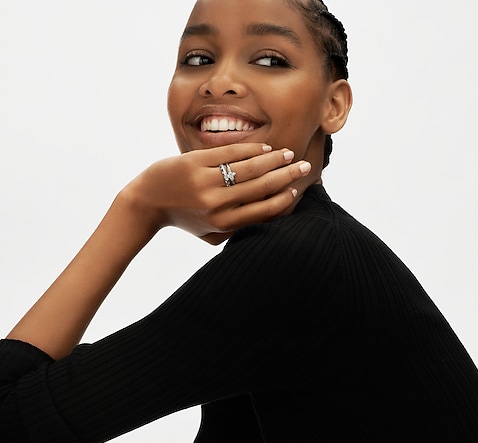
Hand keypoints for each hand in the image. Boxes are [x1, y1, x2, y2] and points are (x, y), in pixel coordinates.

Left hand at [121, 143, 310, 243]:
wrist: (146, 203)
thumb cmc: (183, 219)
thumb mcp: (210, 234)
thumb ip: (237, 230)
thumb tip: (268, 218)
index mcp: (223, 224)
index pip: (265, 210)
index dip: (286, 198)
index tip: (297, 189)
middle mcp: (217, 205)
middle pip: (263, 186)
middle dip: (288, 175)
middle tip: (304, 167)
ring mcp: (205, 182)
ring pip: (250, 167)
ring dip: (274, 159)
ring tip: (288, 154)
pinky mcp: (195, 163)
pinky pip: (230, 152)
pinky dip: (251, 149)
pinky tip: (264, 147)